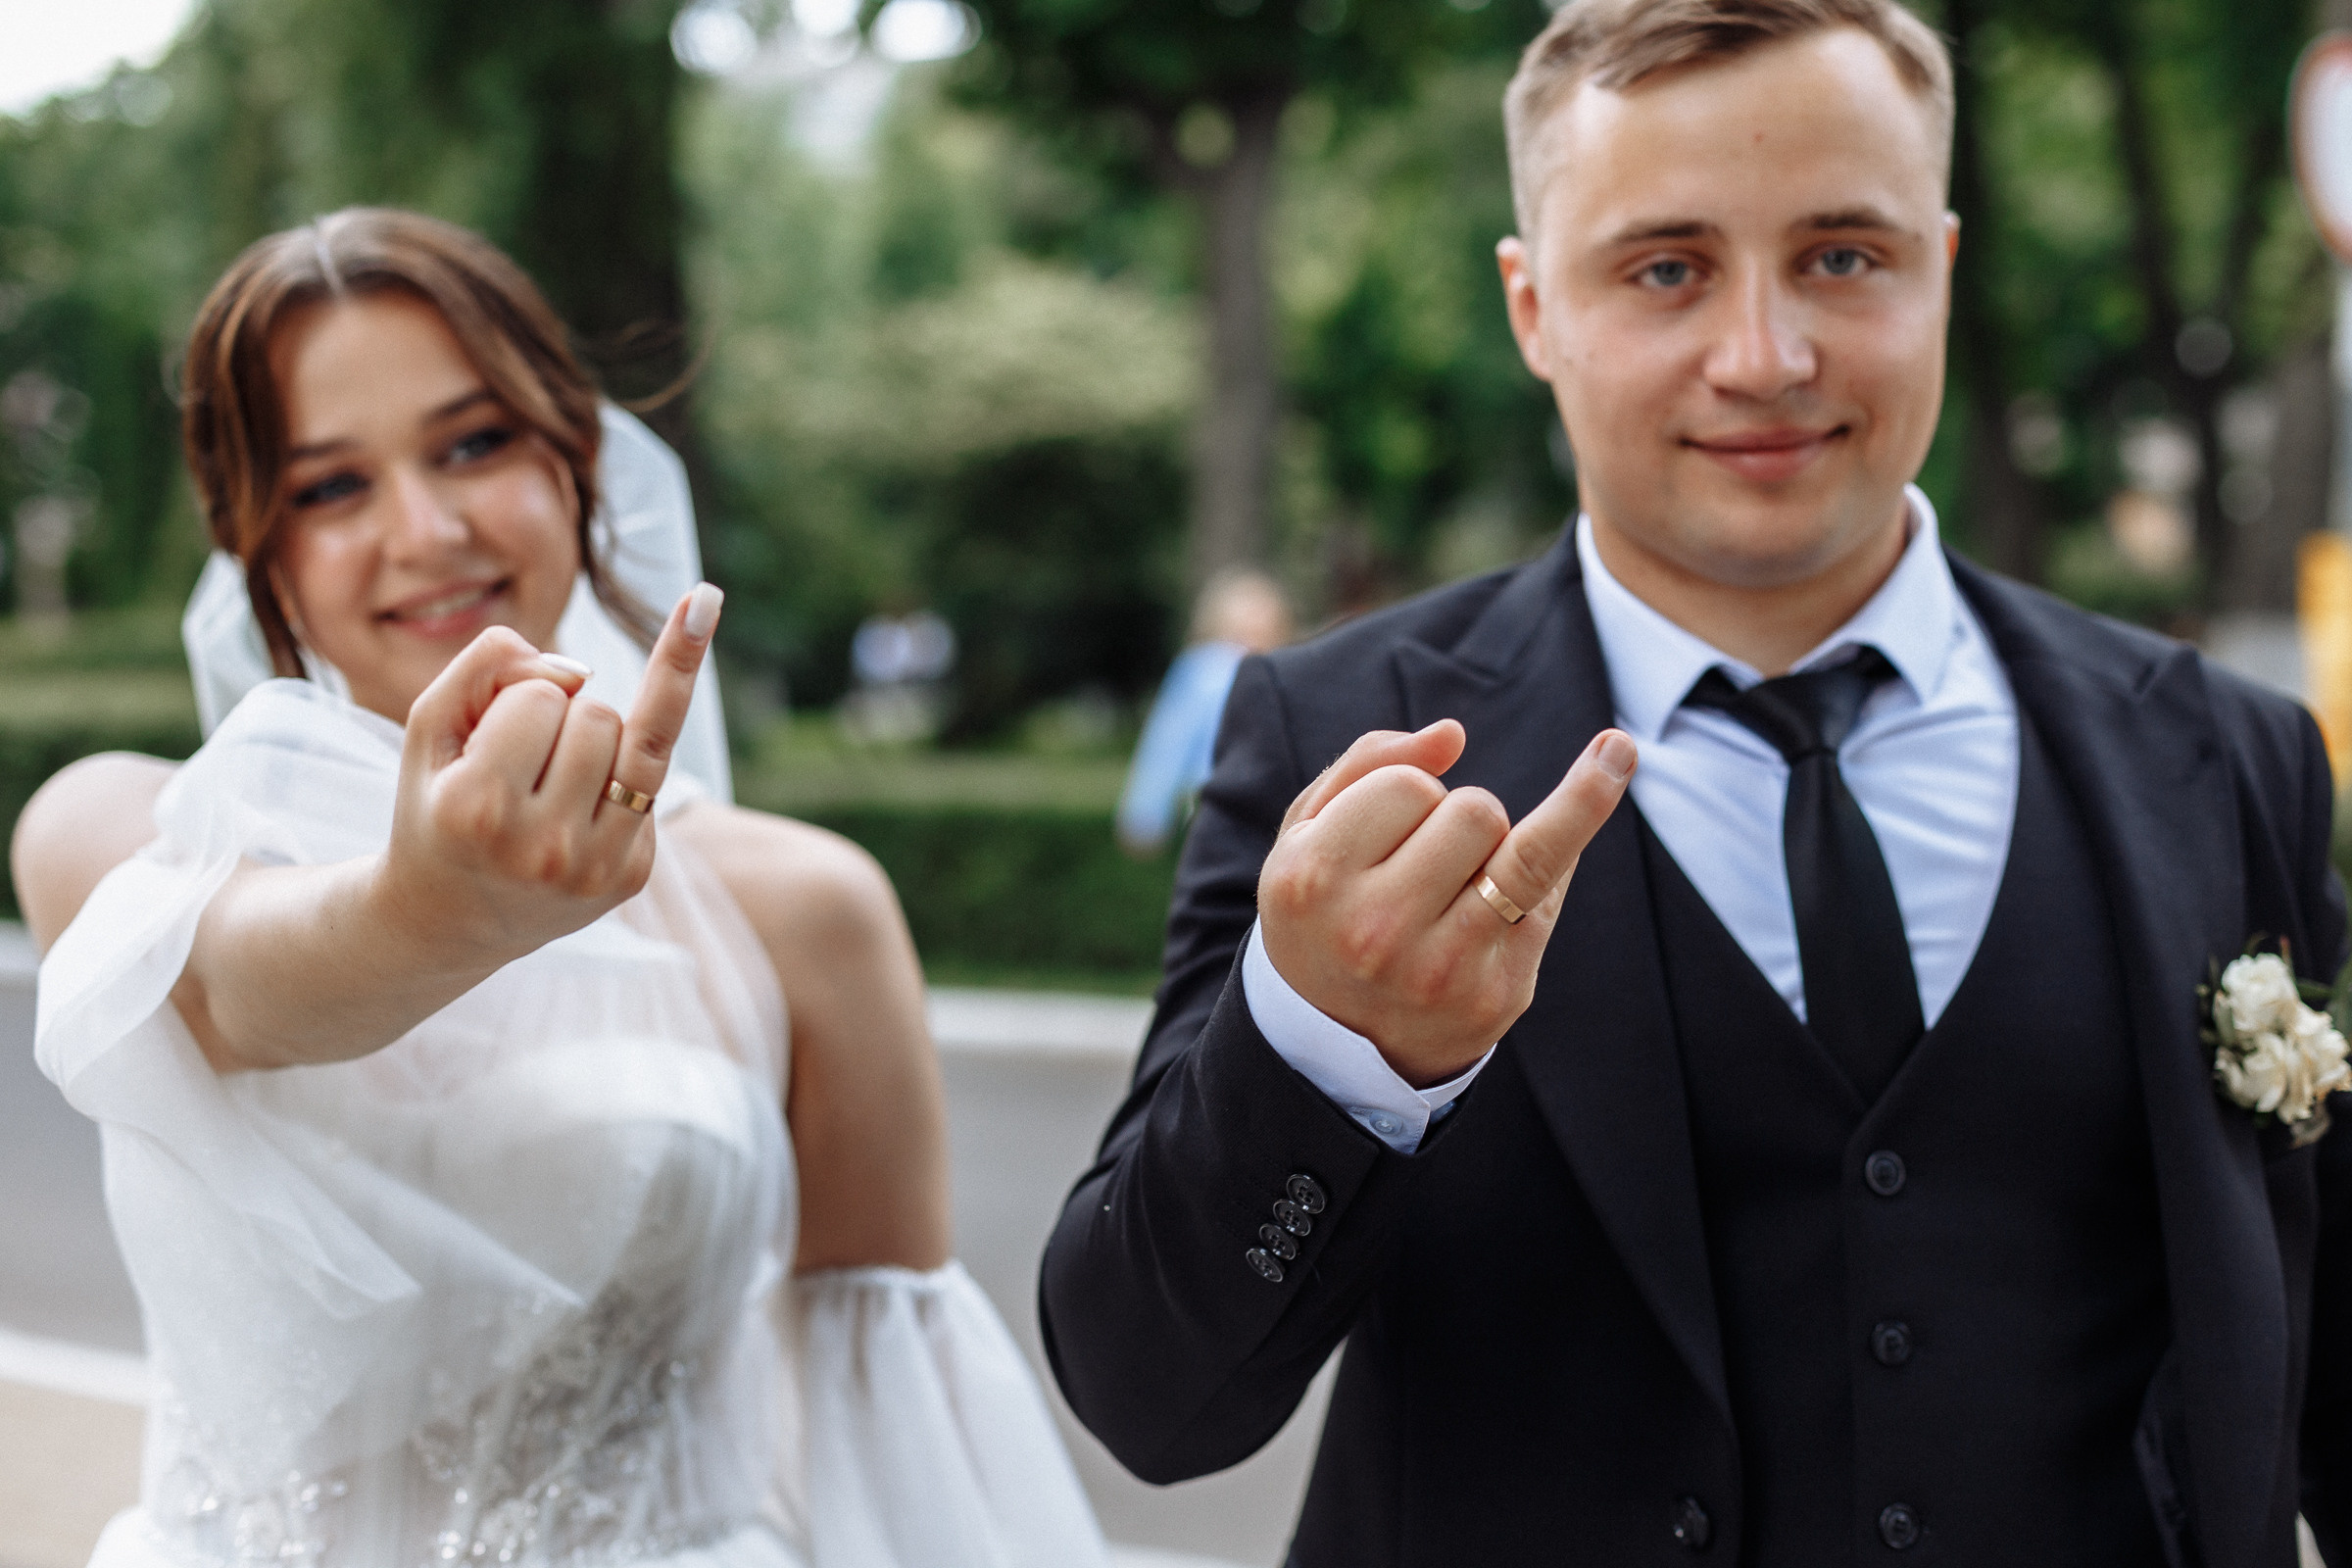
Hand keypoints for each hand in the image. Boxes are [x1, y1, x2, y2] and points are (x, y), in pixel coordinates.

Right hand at [378, 584, 722, 965]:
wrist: (447, 920)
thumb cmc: (440, 806)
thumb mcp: (431, 728)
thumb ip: (486, 665)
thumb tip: (579, 670)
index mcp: (478, 807)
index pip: (540, 695)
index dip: (516, 700)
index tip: (488, 738)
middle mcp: (541, 847)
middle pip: (598, 714)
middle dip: (564, 718)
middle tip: (524, 765)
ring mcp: (593, 868)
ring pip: (642, 742)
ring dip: (600, 742)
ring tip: (551, 784)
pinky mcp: (631, 876)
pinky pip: (653, 783)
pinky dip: (621, 776)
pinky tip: (584, 802)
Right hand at [1257, 719, 1635, 1086]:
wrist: (1333, 1042)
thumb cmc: (1326, 911)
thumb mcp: (1309, 833)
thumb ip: (1369, 763)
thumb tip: (1453, 734)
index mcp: (1312, 880)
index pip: (1407, 784)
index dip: (1408, 793)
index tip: (1384, 832)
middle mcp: (1375, 930)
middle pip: (1476, 810)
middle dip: (1460, 817)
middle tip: (1424, 864)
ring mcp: (1442, 969)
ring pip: (1529, 847)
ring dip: (1501, 842)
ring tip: (1463, 875)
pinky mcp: (1497, 994)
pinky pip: (1550, 888)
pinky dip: (1561, 843)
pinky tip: (1604, 767)